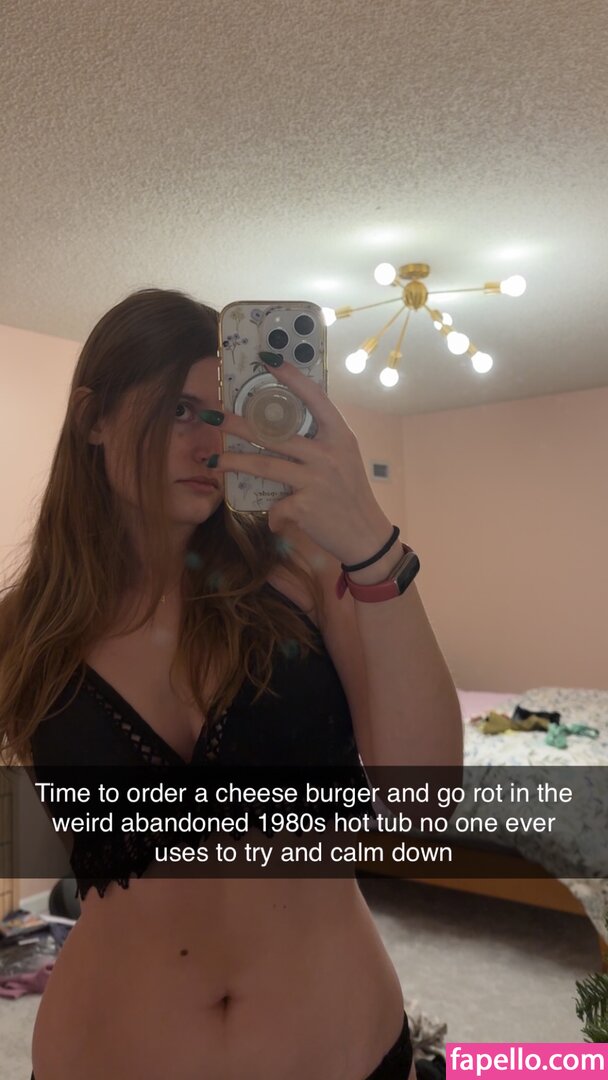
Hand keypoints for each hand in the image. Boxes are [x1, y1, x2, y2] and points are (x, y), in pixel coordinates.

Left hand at [203, 357, 393, 565]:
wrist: (365, 536)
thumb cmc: (350, 494)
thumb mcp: (344, 459)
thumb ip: (320, 441)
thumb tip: (282, 426)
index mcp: (340, 436)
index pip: (315, 397)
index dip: (291, 377)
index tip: (267, 360)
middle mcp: (328, 453)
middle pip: (275, 433)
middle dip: (239, 424)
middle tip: (213, 415)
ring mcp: (316, 479)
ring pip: (265, 464)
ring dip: (235, 461)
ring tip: (214, 460)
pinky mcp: (305, 505)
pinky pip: (277, 506)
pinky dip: (274, 514)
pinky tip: (275, 519)